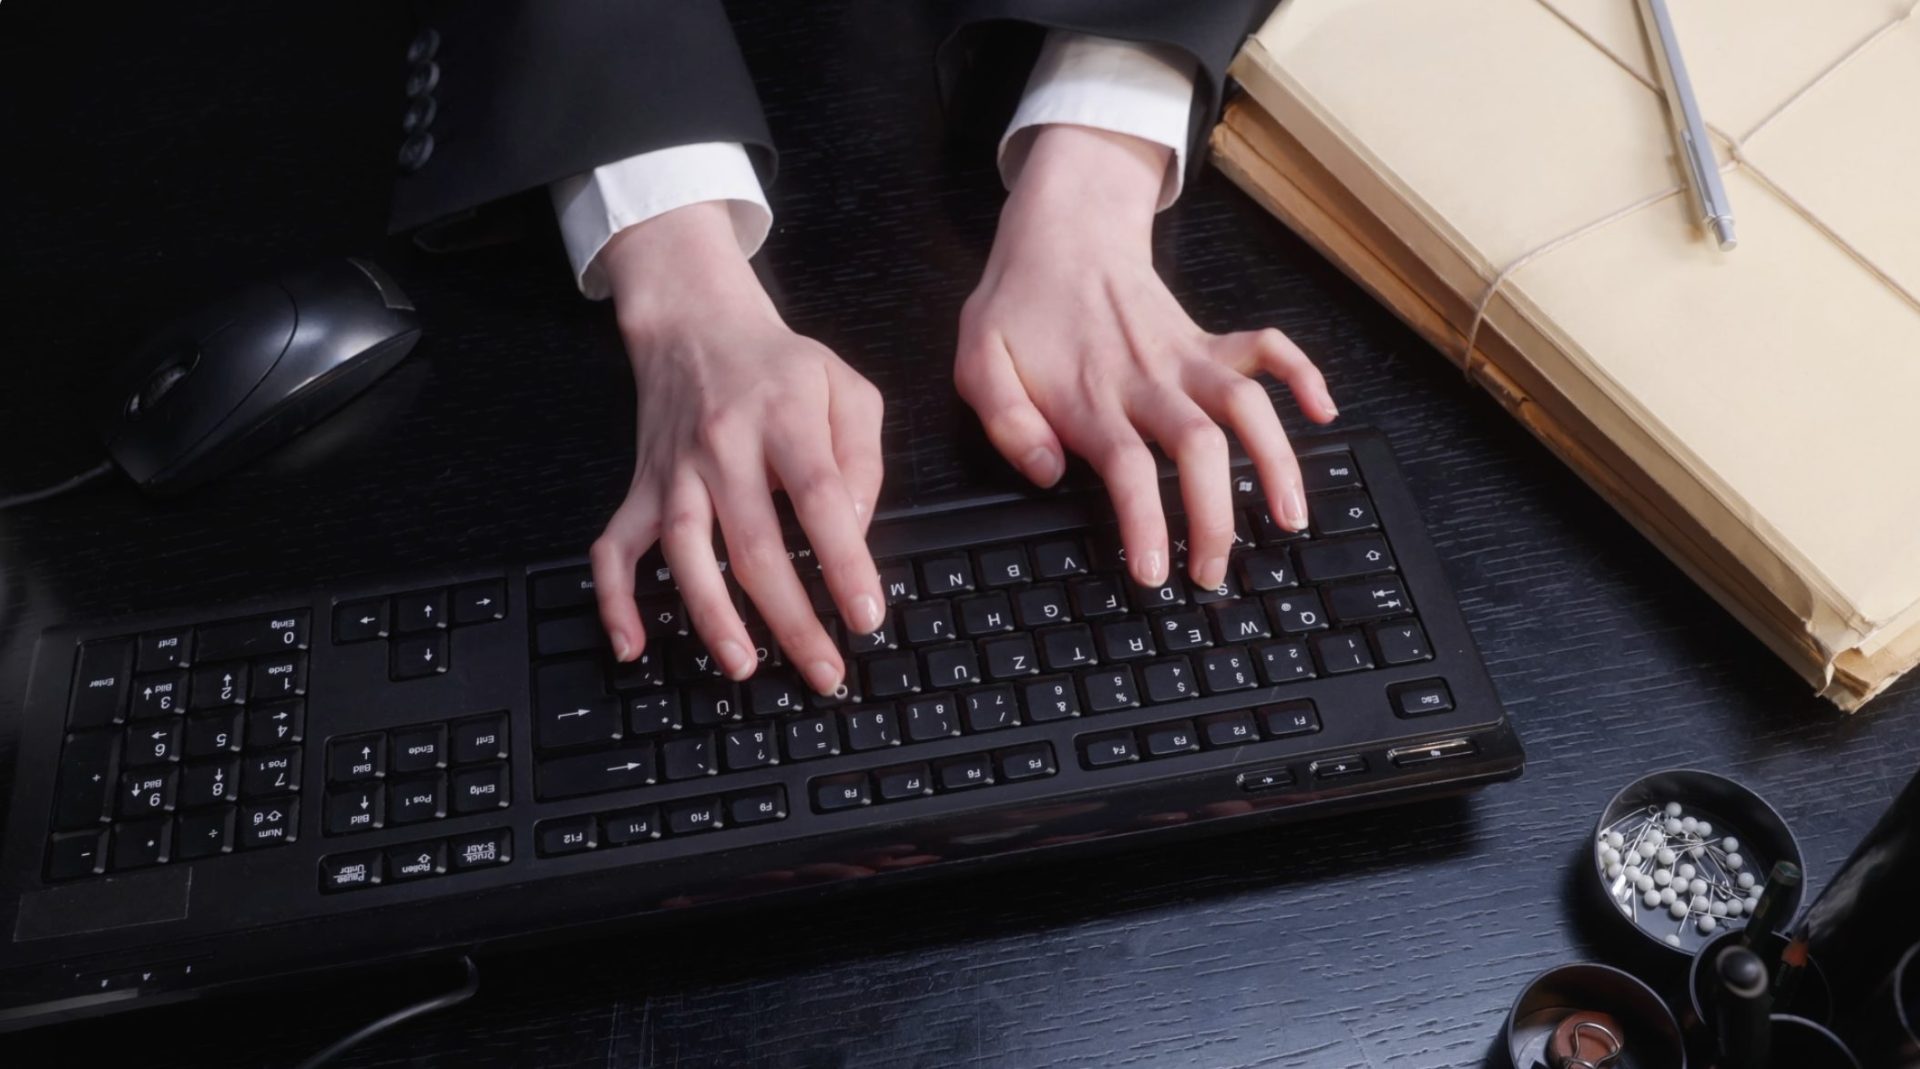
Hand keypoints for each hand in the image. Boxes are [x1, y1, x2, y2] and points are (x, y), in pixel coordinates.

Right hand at [590, 202, 886, 694]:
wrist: (695, 323)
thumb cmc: (778, 366)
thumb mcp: (846, 388)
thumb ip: (862, 458)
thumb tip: (853, 529)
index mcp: (783, 419)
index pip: (819, 498)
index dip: (845, 562)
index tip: (865, 616)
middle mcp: (723, 447)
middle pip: (755, 543)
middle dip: (791, 618)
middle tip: (824, 670)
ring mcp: (675, 470)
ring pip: (686, 551)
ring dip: (713, 616)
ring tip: (743, 665)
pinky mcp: (642, 486)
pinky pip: (615, 546)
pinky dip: (614, 598)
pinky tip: (630, 644)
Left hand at [956, 125, 1337, 589]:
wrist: (1061, 233)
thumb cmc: (1019, 306)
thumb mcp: (978, 361)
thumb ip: (1006, 421)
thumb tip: (1048, 472)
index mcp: (1091, 396)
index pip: (1128, 469)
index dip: (1146, 524)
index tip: (1155, 571)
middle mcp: (1147, 379)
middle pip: (1198, 448)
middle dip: (1216, 516)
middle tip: (1214, 572)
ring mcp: (1184, 358)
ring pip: (1245, 406)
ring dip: (1276, 460)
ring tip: (1291, 518)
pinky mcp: (1206, 341)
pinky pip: (1266, 348)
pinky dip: (1302, 374)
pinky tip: (1323, 412)